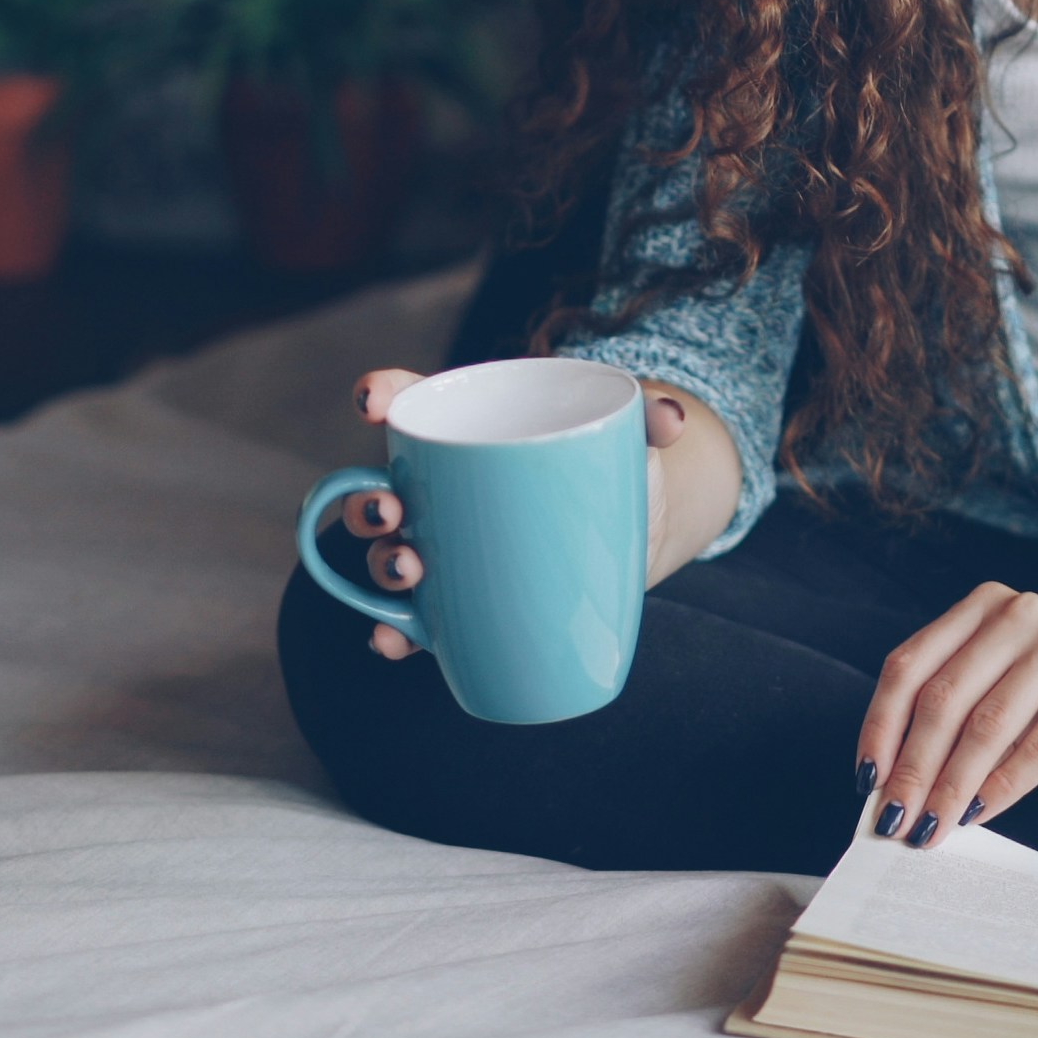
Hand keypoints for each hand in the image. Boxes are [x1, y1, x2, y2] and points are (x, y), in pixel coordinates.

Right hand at [338, 366, 701, 660]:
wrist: (631, 529)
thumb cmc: (613, 465)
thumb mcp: (627, 435)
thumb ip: (649, 419)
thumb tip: (669, 420)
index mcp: (470, 428)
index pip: (411, 400)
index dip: (382, 394)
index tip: (371, 401)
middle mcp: (440, 488)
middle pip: (383, 490)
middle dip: (368, 503)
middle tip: (391, 511)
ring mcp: (447, 547)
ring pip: (391, 554)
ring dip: (382, 565)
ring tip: (408, 569)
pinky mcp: (462, 599)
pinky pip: (415, 619)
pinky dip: (395, 634)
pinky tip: (393, 642)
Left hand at [856, 582, 1037, 847]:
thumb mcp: (1006, 703)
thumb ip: (956, 724)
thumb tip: (892, 788)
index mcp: (983, 609)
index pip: (909, 666)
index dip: (880, 727)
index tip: (865, 781)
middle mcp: (1020, 612)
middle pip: (943, 697)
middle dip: (912, 768)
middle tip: (895, 821)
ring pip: (988, 722)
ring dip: (953, 785)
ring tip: (934, 827)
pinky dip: (1006, 784)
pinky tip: (983, 814)